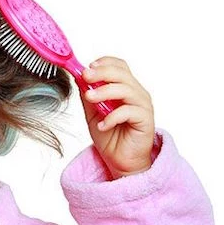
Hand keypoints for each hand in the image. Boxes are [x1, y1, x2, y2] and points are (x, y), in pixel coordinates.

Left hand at [79, 56, 155, 178]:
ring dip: (105, 92)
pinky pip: (129, 111)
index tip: (87, 67)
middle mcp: (136, 93)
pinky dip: (112, 117)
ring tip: (90, 98)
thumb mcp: (92, 113)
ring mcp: (142, 105)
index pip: (119, 66)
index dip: (104, 63)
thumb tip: (78, 78)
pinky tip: (102, 125)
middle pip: (122, 74)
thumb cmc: (110, 136)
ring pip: (126, 89)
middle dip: (102, 73)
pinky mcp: (145, 120)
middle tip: (85, 77)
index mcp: (125, 88)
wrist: (120, 160)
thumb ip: (88, 96)